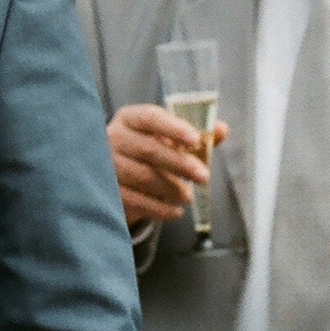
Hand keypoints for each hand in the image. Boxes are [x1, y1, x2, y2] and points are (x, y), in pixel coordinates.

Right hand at [108, 104, 228, 227]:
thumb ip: (194, 134)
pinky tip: (175, 212)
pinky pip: (136, 201)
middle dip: (180, 164)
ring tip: (188, 196)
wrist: (115, 174)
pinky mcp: (108, 191)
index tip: (195, 139)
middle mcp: (114, 138)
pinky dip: (160, 209)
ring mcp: (107, 165)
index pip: (151, 118)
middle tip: (204, 176)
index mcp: (130, 118)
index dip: (173, 128)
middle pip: (149, 149)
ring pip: (143, 177)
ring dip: (171, 189)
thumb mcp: (168, 139)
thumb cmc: (148, 150)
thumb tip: (222, 129)